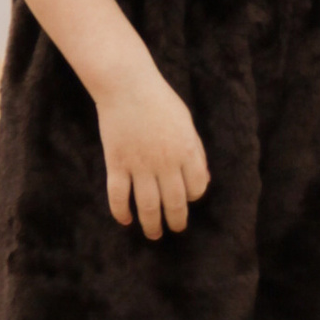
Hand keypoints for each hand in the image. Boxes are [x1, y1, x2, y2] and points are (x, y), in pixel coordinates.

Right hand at [96, 61, 209, 238]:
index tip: (187, 199)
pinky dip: (121, 212)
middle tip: (175, 230)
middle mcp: (165, 162)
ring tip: (153, 234)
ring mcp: (139, 165)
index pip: (196, 187)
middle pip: (174, 203)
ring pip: (148, 206)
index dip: (193, 196)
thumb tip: (202, 180)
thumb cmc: (160, 101)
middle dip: (176, 221)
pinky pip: (118, 196)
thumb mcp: (186, 123)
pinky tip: (126, 220)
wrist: (127, 85)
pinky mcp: (116, 163)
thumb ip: (195, 152)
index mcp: (186, 151)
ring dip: (152, 225)